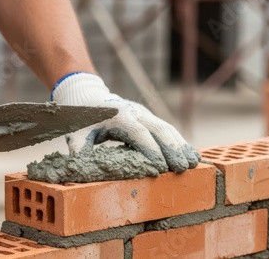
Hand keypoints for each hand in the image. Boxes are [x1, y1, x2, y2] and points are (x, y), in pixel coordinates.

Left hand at [51, 72, 200, 172]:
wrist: (86, 95)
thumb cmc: (81, 118)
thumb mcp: (75, 134)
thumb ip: (79, 153)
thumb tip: (81, 174)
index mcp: (118, 115)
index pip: (138, 133)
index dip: (150, 150)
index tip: (159, 169)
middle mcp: (135, 112)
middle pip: (159, 129)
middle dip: (172, 149)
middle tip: (182, 169)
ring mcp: (144, 113)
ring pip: (167, 128)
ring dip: (180, 145)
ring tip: (193, 163)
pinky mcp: (148, 117)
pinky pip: (167, 129)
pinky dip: (179, 142)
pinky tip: (190, 154)